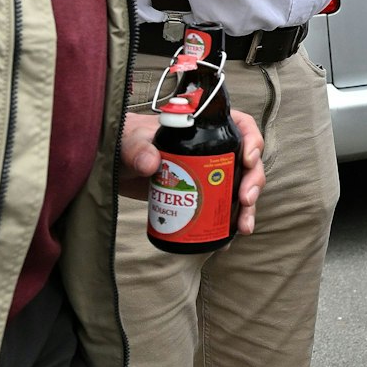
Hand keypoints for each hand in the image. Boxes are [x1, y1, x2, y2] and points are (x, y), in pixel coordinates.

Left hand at [119, 110, 266, 236]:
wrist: (113, 165)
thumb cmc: (123, 143)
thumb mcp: (129, 141)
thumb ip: (137, 148)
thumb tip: (152, 164)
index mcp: (202, 128)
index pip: (240, 126)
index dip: (253, 141)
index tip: (248, 161)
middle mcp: (212, 149)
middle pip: (247, 162)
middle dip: (253, 182)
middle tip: (246, 200)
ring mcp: (209, 174)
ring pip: (239, 187)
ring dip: (247, 208)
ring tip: (243, 227)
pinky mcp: (201, 196)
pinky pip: (223, 208)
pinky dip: (228, 224)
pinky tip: (228, 240)